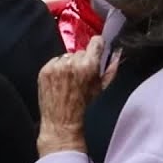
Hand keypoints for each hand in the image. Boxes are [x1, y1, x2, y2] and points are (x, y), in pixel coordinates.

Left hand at [36, 36, 108, 156]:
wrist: (61, 120)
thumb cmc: (83, 106)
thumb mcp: (101, 88)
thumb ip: (111, 68)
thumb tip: (116, 52)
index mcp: (89, 65)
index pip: (95, 41)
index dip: (97, 45)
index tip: (96, 49)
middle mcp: (72, 63)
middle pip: (81, 51)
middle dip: (82, 61)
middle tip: (81, 76)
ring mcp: (56, 66)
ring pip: (67, 56)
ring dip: (69, 64)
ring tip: (69, 80)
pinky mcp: (45, 69)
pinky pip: (55, 61)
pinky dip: (57, 68)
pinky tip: (59, 81)